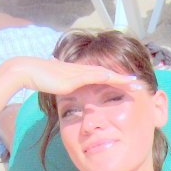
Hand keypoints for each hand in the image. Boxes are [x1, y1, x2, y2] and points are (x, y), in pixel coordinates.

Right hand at [3, 56, 138, 95]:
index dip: (118, 81)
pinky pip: (97, 76)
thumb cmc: (40, 80)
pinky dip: (110, 78)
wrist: (29, 71)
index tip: (131, 87)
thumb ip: (66, 92)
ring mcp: (81, 71)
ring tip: (138, 83)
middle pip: (110, 74)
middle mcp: (84, 70)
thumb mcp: (58, 88)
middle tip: (142, 83)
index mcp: (80, 74)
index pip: (104, 77)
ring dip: (123, 78)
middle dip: (126, 78)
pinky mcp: (76, 76)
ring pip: (108, 73)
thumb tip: (71, 100)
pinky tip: (120, 80)